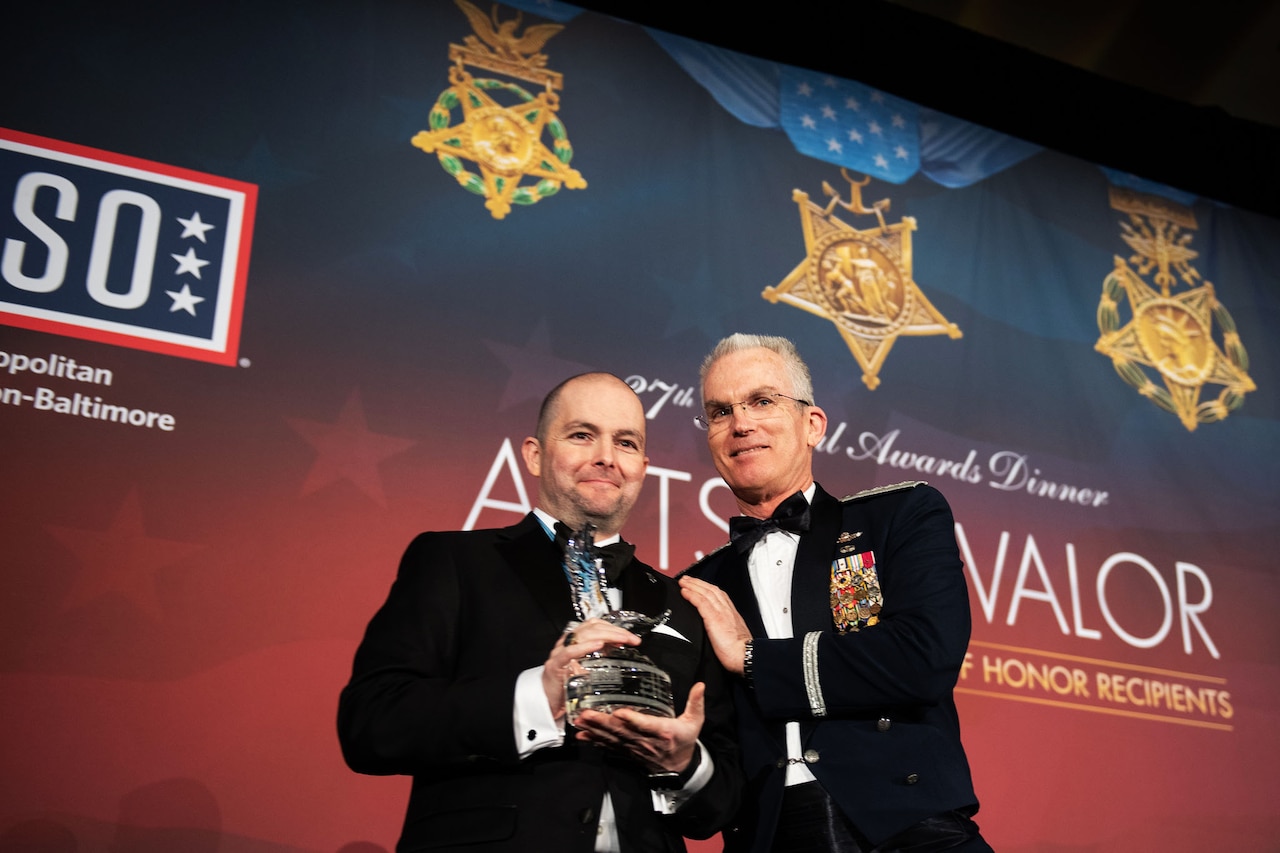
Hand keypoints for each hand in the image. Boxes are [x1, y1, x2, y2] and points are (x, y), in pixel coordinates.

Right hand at [541, 618, 640, 719]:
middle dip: (615, 631)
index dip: (614, 628)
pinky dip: (584, 647)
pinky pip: (569, 652)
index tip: (631, 637)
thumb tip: (621, 649)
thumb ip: (599, 657)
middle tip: (631, 639)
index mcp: (574, 641)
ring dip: (605, 635)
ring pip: (583, 635)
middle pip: (591, 628)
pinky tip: (598, 645)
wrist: (546, 701)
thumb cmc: (565, 684)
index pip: (595, 626)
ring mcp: (559, 652)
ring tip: (621, 640)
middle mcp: (566, 643)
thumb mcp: (586, 668)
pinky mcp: (555, 665)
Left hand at [574, 682, 705, 773]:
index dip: (632, 720)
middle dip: (602, 723)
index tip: (619, 712)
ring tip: (579, 721)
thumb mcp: (695, 722)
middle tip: (586, 714)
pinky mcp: (627, 751)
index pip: (645, 725)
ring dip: (594, 730)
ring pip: (612, 738)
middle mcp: (646, 741)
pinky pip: (609, 746)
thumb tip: (700, 685)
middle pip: (622, 731)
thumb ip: (695, 703)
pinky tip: (581, 736)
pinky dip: (595, 741)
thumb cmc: (685, 740)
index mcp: (663, 732)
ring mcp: (635, 748)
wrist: (680, 768)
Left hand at [679, 576, 751, 674]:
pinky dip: (692, 595)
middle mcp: (726, 610)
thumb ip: (724, 629)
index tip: (699, 585)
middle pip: (711, 590)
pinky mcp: (714, 618)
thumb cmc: (740, 652)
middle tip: (686, 579)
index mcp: (731, 613)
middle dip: (698, 583)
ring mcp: (720, 612)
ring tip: (683, 582)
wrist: (744, 655)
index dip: (707, 588)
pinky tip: (684, 592)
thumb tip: (717, 631)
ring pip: (705, 593)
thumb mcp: (733, 635)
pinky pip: (701, 602)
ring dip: (692, 585)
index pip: (719, 595)